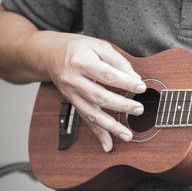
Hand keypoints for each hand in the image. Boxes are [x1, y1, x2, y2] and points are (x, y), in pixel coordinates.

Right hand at [39, 33, 145, 151]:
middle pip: (99, 96)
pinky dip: (98, 134)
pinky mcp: (72, 103)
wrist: (49, 54)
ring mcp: (71, 94)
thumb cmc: (78, 48)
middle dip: (121, 105)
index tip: (141, 87)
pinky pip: (86, 120)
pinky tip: (108, 145)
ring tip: (127, 135)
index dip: (125, 83)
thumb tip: (135, 78)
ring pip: (92, 114)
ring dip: (111, 127)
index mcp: (80, 61)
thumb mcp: (98, 45)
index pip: (107, 75)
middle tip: (139, 109)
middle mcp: (73, 80)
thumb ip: (117, 61)